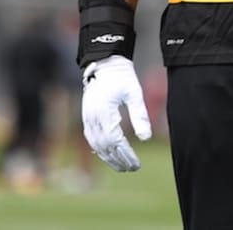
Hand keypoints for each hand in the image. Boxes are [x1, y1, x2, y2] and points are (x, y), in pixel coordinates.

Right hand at [81, 55, 152, 171]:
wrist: (104, 64)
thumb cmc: (122, 77)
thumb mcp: (134, 93)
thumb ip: (140, 115)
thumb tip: (146, 138)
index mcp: (104, 111)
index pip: (115, 141)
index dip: (126, 155)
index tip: (137, 164)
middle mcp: (93, 117)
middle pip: (105, 147)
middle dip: (119, 160)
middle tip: (133, 168)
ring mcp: (87, 118)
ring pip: (96, 145)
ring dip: (109, 158)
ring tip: (124, 167)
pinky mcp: (86, 117)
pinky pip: (91, 139)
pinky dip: (100, 150)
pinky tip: (110, 157)